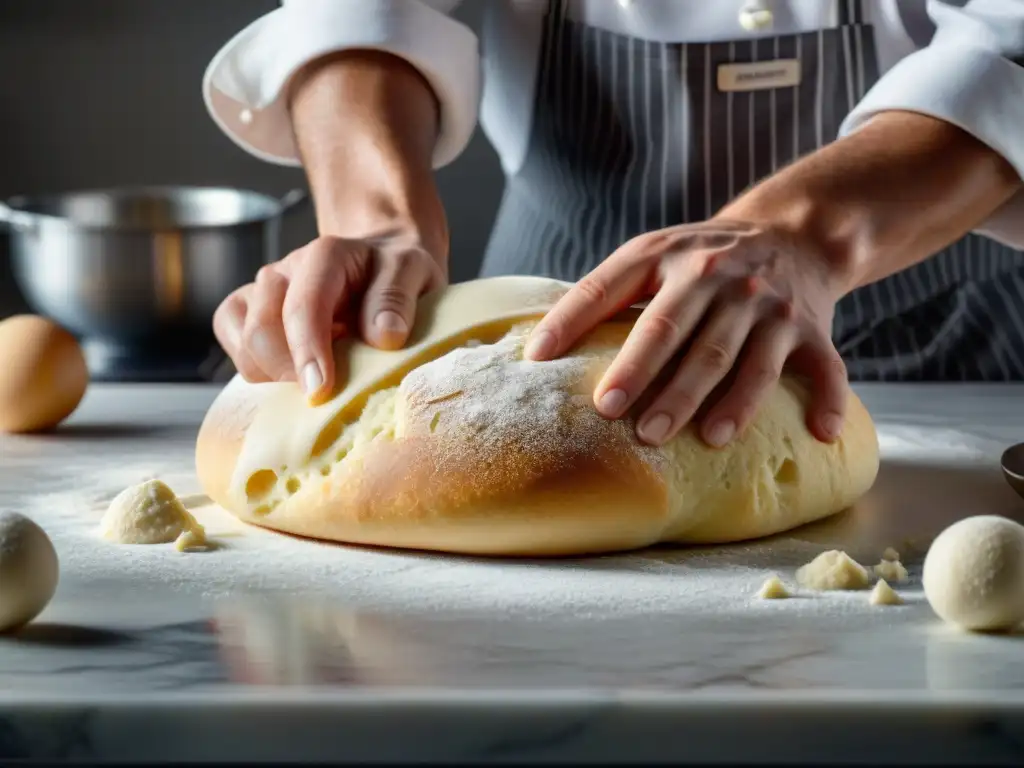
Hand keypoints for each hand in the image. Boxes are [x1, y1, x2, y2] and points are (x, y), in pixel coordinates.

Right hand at [213, 235, 445, 401]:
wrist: (381, 265)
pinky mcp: (246, 311)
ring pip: (245, 347)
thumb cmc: (396, 273)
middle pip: (261, 333)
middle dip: (291, 372)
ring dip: (278, 374)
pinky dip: (259, 370)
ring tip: (323, 368)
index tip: (321, 391)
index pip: (303, 306)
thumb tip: (383, 337)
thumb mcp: (414, 274)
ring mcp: (260, 290)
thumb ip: (397, 299)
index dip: (308, 351)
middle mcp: (284, 270)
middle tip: (331, 388)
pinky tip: (296, 369)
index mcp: (325, 255)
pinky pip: (234, 347)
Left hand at [524, 219, 847, 446]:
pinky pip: (825, 368)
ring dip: (730, 401)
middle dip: (652, 377)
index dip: (575, 321)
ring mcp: (768, 306)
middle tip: (624, 419)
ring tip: (706, 439)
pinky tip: (819, 433)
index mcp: (667, 258)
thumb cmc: (702, 258)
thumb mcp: (651, 255)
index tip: (541, 360)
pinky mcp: (811, 330)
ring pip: (747, 358)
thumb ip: (604, 294)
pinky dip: (827, 400)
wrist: (794, 233)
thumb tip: (537, 352)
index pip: (611, 287)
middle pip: (681, 332)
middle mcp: (719, 278)